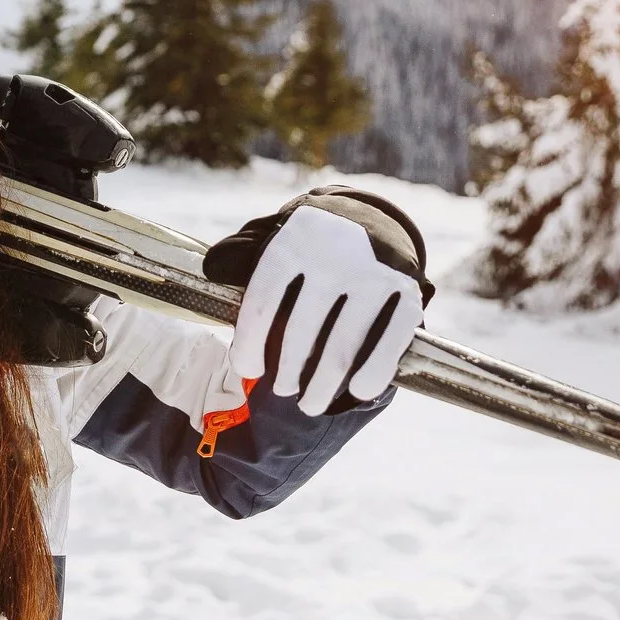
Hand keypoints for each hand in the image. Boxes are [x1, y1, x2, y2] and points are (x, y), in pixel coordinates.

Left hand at [225, 203, 424, 409]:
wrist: (370, 215)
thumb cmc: (308, 243)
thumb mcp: (274, 238)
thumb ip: (240, 253)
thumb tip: (212, 270)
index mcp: (293, 242)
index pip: (262, 304)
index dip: (249, 346)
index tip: (248, 370)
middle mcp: (334, 257)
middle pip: (300, 334)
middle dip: (287, 374)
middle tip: (282, 391)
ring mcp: (373, 275)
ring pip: (341, 348)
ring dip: (322, 386)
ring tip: (309, 404)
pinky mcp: (406, 291)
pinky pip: (389, 343)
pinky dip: (372, 373)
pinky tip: (357, 391)